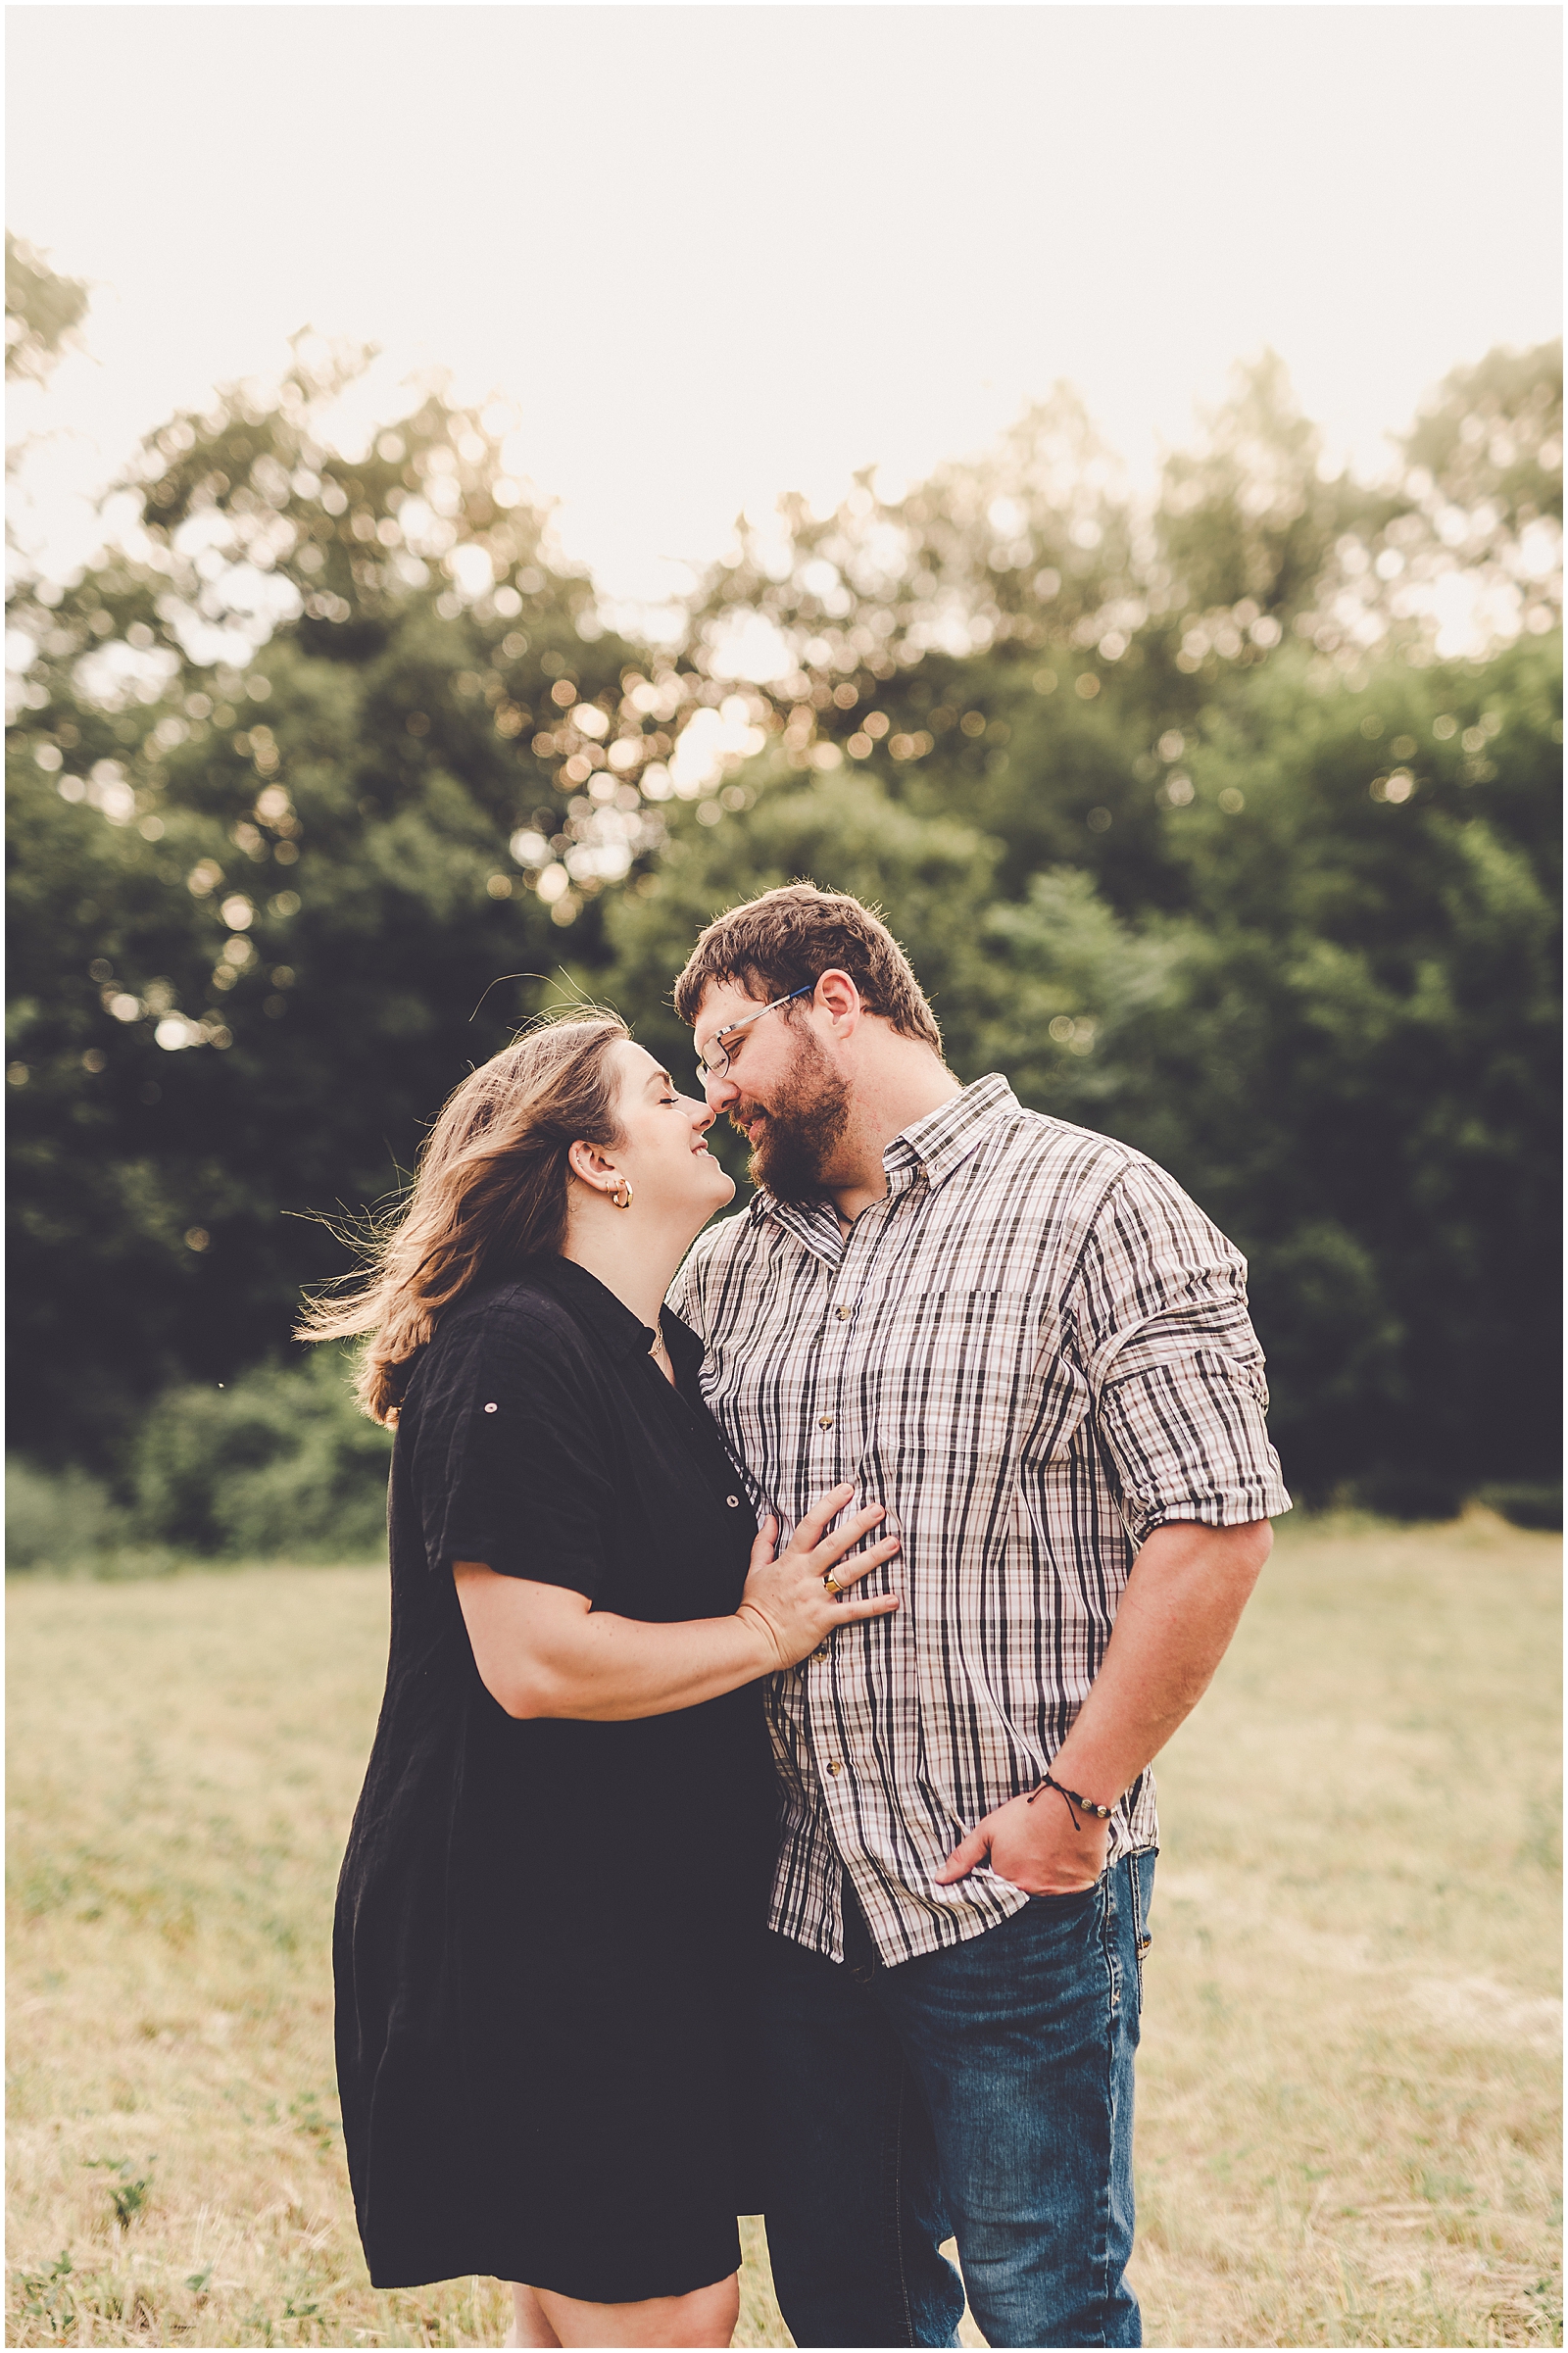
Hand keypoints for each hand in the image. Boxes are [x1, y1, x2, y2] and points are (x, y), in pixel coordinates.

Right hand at [737, 1483, 900, 1670]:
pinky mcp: (824, 1619)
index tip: (847, 1490)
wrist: (752, 1641)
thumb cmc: (754, 1607)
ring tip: (893, 1544)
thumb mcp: (755, 1570)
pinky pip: (853, 1611)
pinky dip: (874, 1605)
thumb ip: (763, 1542)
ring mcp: (815, 1596)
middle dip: (858, 1525)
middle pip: (834, 1544)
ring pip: (848, 1572)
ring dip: (872, 1557)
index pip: (810, 1526)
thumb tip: (770, 1518)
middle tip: (879, 1510)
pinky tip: (893, 1599)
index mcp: (790, 1561)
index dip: (829, 1506)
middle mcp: (805, 1575)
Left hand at [933, 1783, 1111, 1896]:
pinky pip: (1074, 1892)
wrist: (1070, 1802)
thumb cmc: (1026, 1815)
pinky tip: (1066, 1861)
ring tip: (1048, 1859)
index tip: (1007, 1872)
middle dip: (1024, 1887)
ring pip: (1050, 1897)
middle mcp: (1035, 1898)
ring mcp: (1062, 1895)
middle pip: (1025, 1901)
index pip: (999, 1900)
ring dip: (1047, 1884)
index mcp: (1009, 1886)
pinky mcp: (1083, 1888)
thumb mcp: (988, 1832)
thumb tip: (939, 1880)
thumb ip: (963, 1858)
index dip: (1001, 1886)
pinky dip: (1069, 1881)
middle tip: (1031, 1862)